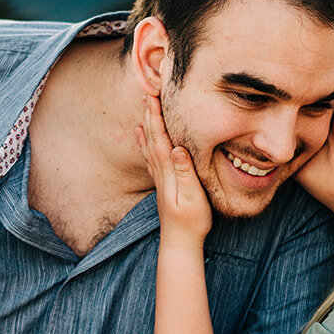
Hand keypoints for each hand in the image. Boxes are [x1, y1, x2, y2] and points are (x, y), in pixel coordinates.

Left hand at [137, 94, 212, 245]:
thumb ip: (185, 174)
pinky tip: (141, 133)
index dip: (156, 117)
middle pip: (152, 137)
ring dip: (147, 123)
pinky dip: (145, 140)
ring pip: (149, 144)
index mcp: (169, 173)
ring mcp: (159, 178)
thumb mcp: (193, 199)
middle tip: (147, 90)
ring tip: (144, 104)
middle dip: (150, 113)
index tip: (154, 96)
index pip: (161, 139)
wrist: (179, 243)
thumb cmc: (191, 222)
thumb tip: (177, 149)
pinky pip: (150, 155)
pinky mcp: (161, 182)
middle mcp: (160, 172)